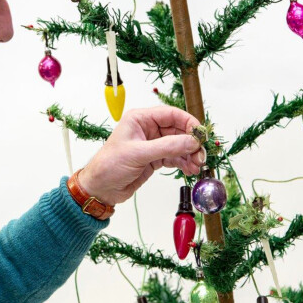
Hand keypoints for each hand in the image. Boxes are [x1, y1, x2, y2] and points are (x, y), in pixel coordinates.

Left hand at [78, 106, 205, 205]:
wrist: (100, 188)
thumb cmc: (110, 165)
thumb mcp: (139, 153)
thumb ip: (167, 147)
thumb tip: (192, 141)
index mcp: (140, 119)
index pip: (170, 114)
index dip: (188, 122)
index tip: (200, 134)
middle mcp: (147, 129)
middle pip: (178, 130)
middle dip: (191, 142)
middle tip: (201, 154)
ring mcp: (152, 144)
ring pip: (178, 145)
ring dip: (190, 154)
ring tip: (197, 165)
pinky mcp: (154, 158)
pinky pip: (175, 157)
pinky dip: (184, 162)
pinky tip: (190, 169)